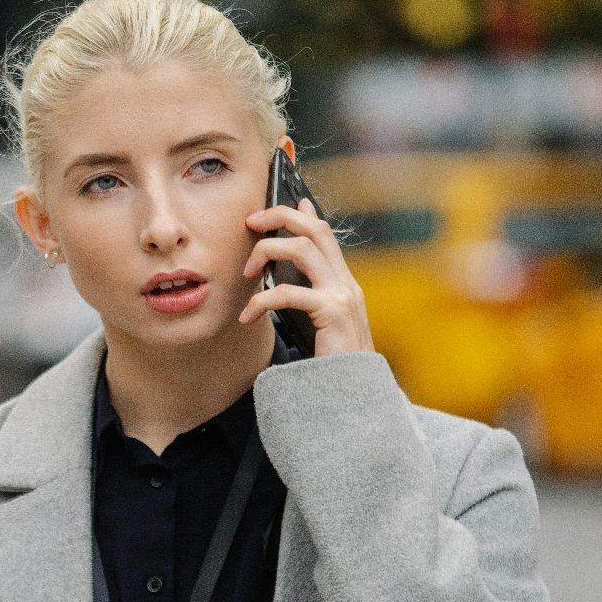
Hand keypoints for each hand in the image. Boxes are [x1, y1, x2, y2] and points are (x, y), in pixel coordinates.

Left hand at [238, 198, 375, 357]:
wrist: (356, 396)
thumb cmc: (332, 366)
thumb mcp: (317, 328)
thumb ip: (304, 302)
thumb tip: (281, 284)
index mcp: (343, 284)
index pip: (324, 234)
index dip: (302, 214)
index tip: (279, 205)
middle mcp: (346, 284)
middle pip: (315, 229)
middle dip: (280, 217)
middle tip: (250, 223)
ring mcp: (342, 296)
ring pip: (302, 249)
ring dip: (267, 251)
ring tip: (245, 273)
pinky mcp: (332, 313)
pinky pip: (289, 293)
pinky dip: (261, 300)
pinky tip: (247, 316)